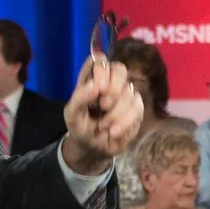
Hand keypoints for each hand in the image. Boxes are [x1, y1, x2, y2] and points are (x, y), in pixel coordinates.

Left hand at [61, 55, 145, 173]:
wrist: (92, 148)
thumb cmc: (80, 127)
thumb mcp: (72, 115)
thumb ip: (79, 98)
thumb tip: (95, 86)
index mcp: (91, 78)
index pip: (100, 60)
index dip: (102, 71)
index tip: (99, 89)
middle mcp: (110, 82)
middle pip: (120, 69)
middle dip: (114, 88)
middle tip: (104, 106)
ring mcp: (125, 94)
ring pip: (130, 92)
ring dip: (116, 113)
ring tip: (103, 127)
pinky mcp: (136, 108)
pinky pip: (137, 109)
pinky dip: (125, 122)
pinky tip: (114, 132)